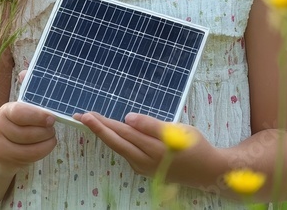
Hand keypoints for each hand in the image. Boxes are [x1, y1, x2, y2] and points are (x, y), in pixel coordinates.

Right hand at [0, 101, 56, 172]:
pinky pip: (29, 158)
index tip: (52, 119)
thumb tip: (51, 118)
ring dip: (46, 143)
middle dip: (45, 132)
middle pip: (26, 133)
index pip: (19, 113)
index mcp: (5, 111)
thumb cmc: (18, 125)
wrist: (3, 146)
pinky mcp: (7, 159)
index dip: (37, 116)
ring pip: (29, 148)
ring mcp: (0, 146)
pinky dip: (43, 151)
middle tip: (52, 129)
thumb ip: (35, 113)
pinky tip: (47, 146)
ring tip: (50, 137)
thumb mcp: (23, 114)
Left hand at [74, 112, 216, 181]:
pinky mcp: (145, 168)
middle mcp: (144, 161)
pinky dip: (116, 141)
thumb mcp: (178, 131)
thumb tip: (128, 118)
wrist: (207, 172)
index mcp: (153, 149)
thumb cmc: (195, 147)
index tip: (88, 115)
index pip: (123, 132)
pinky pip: (127, 152)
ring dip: (104, 134)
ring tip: (91, 121)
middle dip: (97, 128)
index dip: (104, 123)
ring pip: (120, 147)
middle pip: (116, 141)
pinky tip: (110, 132)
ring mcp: (144, 167)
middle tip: (80, 116)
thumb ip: (151, 125)